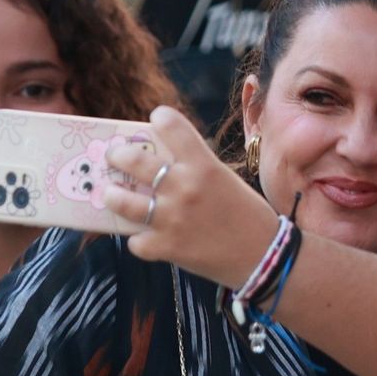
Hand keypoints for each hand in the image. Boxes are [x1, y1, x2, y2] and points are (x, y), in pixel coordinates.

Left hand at [101, 105, 278, 287]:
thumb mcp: (226, 180)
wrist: (265, 257)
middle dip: (118, 155)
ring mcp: (172, 218)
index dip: (159, 118)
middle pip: (133, 160)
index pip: (170, 124)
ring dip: (112, 196)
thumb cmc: (250, 216)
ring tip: (110, 194)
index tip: (155, 121)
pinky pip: (136, 241)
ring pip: (122, 201)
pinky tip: (144, 239)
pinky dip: (138, 241)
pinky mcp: (167, 247)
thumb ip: (197, 170)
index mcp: (203, 165)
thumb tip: (166, 164)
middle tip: (116, 157)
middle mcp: (184, 187)